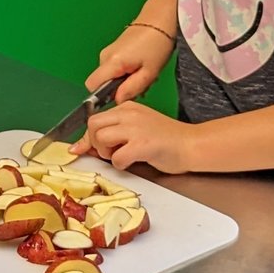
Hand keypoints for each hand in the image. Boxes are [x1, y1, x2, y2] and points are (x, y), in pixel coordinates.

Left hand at [84, 101, 200, 173]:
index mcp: (128, 108)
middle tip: (108, 152)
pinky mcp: (143, 145)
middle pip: (93, 125)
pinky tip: (132, 162)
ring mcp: (136, 128)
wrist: (192, 144)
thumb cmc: (166, 140)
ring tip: (121, 156)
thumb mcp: (138, 128)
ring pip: (100, 138)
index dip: (87, 136)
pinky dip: (120, 164)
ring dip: (106, 153)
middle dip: (93, 142)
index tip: (82, 148)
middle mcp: (130, 114)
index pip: (96, 118)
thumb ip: (114, 133)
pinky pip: (116, 157)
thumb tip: (84, 145)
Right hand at [92, 22, 175, 103]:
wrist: (160, 20)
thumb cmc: (157, 43)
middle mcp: (105, 56)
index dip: (103, 95)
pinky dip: (127, 71)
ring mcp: (109, 51)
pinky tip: (142, 66)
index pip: (92, 86)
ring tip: (145, 72)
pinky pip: (115, 68)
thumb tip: (117, 100)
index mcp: (112, 61)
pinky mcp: (114, 50)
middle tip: (141, 83)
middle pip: (102, 82)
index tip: (122, 95)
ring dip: (126, 80)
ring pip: (110, 76)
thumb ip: (131, 89)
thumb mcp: (149, 72)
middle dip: (119, 88)